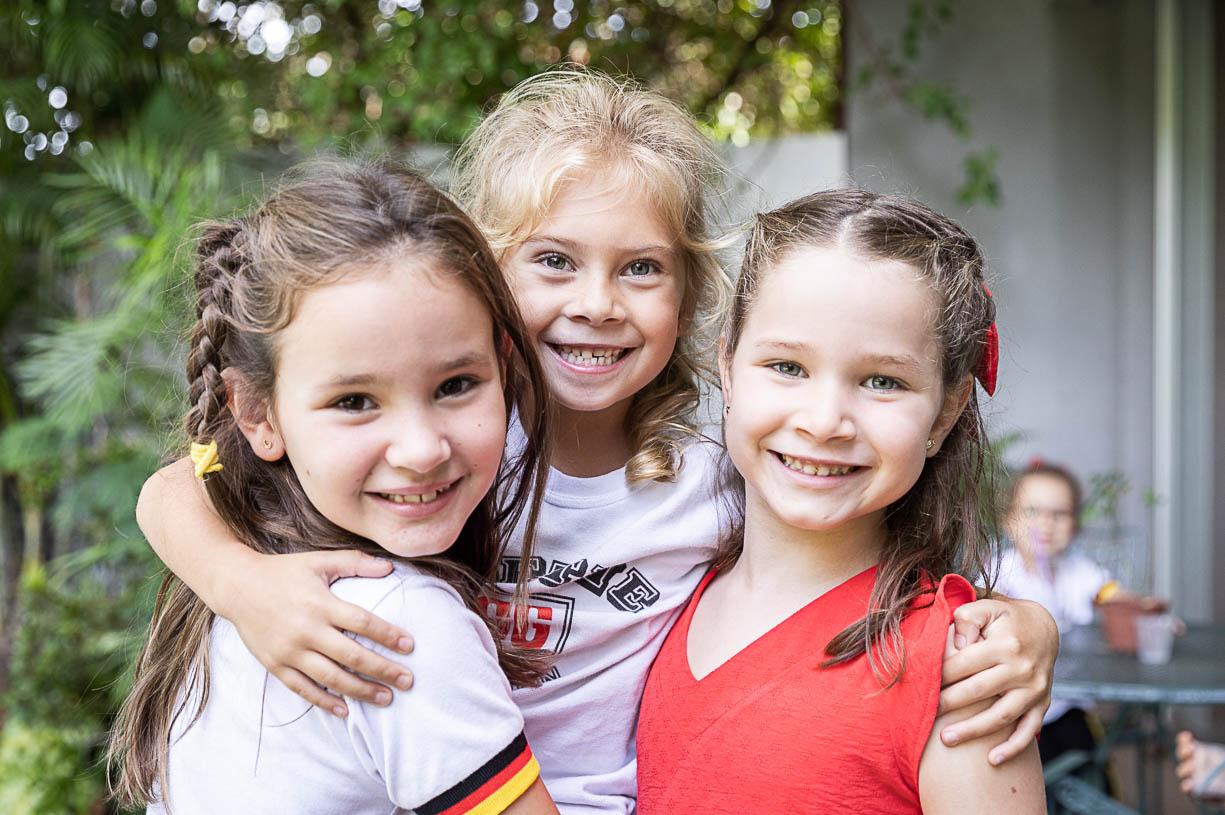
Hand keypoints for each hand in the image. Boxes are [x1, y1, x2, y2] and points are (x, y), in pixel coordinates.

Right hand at [227, 550, 414, 716]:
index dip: (388, 635)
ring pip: (331, 678)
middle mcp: (306, 630)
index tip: (409, 646)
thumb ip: (355, 562)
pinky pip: (303, 689)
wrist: (236, 586)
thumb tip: (390, 568)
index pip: (362, 622)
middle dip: (383, 670)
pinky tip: (345, 710)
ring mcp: (289, 651)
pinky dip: (324, 702)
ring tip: (386, 698)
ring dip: (361, 690)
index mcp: (320, 603)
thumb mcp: (319, 561)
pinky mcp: (275, 665)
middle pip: (352, 656)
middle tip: (407, 681)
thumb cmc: (283, 572)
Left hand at [936, 597, 1057, 764]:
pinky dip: (1013, 748)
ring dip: (973, 731)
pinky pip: (1028, 730)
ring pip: (1001, 716)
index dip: (940, 674)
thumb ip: (967, 618)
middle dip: (948, 703)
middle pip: (979, 691)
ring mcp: (1034, 689)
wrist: (1045, 628)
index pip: (965, 664)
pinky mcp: (1042, 703)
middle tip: (924, 713)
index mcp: (1006, 644)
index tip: (921, 683)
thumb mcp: (988, 606)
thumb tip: (956, 642)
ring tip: (945, 739)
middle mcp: (1023, 669)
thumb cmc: (1005, 617)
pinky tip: (992, 760)